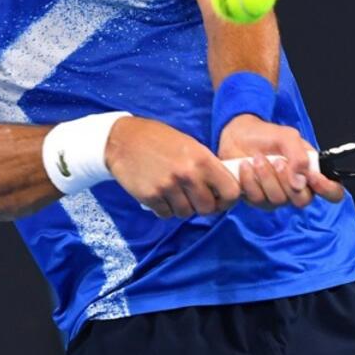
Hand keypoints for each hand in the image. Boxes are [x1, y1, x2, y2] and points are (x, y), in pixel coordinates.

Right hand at [105, 115, 240, 218]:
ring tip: (173, 192)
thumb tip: (223, 189)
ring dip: (182, 207)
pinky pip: (166, 214)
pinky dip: (164, 208)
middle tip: (193, 197)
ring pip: (186, 213)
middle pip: (207, 208)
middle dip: (202, 206)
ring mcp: (168, 186)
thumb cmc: (159, 140)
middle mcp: (188, 174)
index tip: (220, 199)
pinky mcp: (150, 196)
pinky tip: (160, 194)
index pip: (231, 192)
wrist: (124, 140)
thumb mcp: (190, 146)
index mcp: (202, 159)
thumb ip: (207, 167)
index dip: (228, 200)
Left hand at [217, 115, 344, 210]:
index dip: (328, 189)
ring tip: (257, 158)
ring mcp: (278, 196)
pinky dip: (250, 181)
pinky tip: (244, 166)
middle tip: (277, 161)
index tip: (313, 177)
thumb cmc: (266, 135)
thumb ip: (299, 156)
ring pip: (278, 200)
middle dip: (286, 180)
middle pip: (303, 200)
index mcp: (311, 172)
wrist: (237, 136)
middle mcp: (298, 188)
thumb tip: (301, 181)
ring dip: (266, 177)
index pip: (333, 192)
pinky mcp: (259, 200)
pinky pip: (258, 199)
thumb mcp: (287, 137)